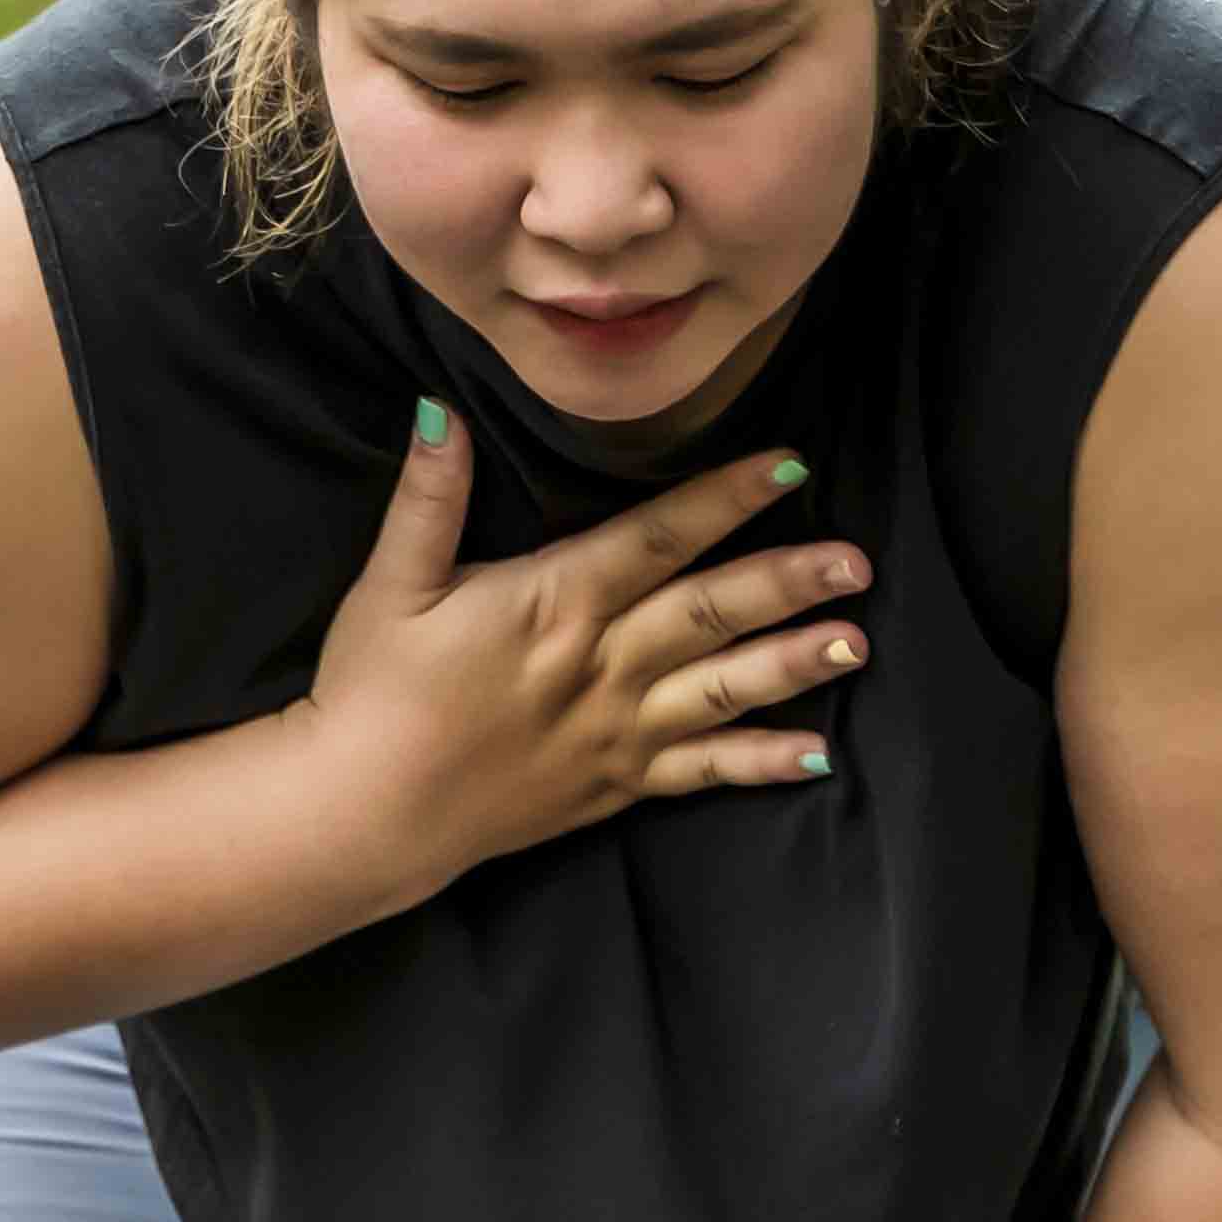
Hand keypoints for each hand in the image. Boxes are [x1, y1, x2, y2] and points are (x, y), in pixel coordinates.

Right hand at [300, 411, 870, 903]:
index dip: (726, 497)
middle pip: (710, 613)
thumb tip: (439, 408)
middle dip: (787, 582)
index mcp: (553, 603)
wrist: (364, 813)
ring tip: (855, 643)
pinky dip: (758, 764)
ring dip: (791, 665)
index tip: (792, 463)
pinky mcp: (613, 784)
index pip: (657, 537)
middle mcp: (599, 665)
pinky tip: (816, 755)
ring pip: (721, 690)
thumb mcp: (390, 584)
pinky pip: (701, 775)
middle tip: (857, 562)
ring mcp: (614, 731)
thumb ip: (430, 497)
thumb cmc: (372, 693)